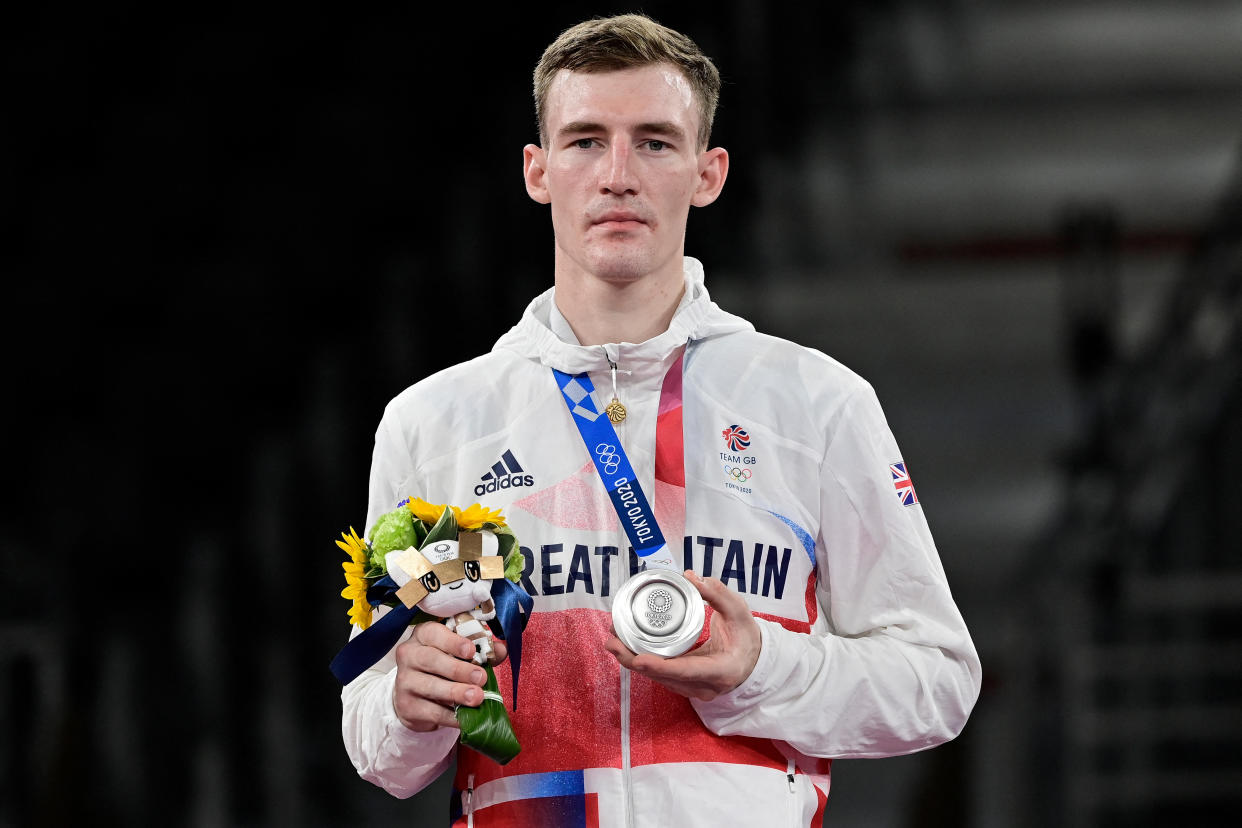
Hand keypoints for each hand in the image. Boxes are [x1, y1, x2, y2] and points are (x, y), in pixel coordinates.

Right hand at [392, 621, 507, 731]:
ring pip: (431, 686)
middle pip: (431, 659)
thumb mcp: (459, 653)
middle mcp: (409, 656)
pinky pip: (432, 711)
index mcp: (422, 636)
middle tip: (481, 678)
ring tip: (477, 697)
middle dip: (458, 669)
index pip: (433, 633)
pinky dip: (451, 716)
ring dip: (456, 692)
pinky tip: (465, 717)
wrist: (416, 696)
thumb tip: (502, 650)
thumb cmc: (442, 667)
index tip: (471, 651)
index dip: (452, 642)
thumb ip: (481, 650)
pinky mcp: (407, 706)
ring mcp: (405, 681)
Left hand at [605, 571, 760, 700]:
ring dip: (633, 661)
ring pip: (658, 679)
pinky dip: (642, 663)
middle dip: (634, 660)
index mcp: (721, 670)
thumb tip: (692, 577)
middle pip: (664, 677)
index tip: (638, 658)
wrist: (753, 660)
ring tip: (613, 640)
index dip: (660, 666)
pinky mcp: (684, 686)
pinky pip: (660, 676)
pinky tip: (626, 647)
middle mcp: (705, 687)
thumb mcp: (739, 611)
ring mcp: (694, 690)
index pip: (687, 670)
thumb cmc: (747, 636)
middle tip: (612, 640)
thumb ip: (718, 593)